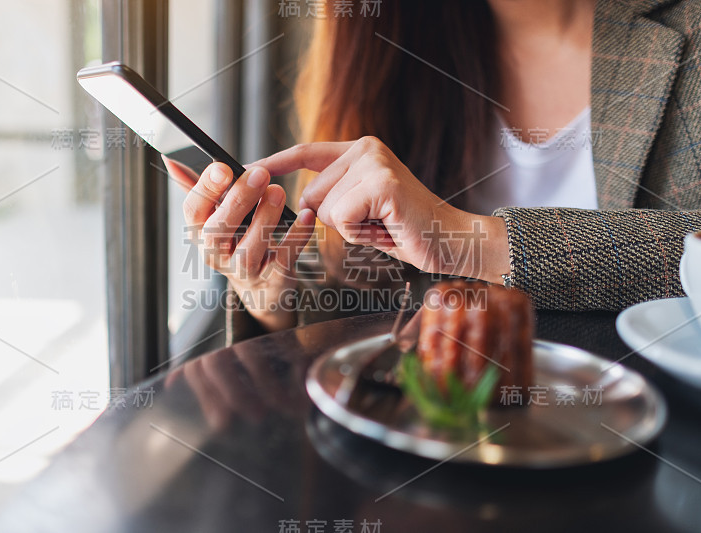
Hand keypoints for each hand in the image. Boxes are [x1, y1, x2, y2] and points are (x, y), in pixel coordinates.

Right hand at [164, 156, 315, 331]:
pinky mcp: (272, 279)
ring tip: (278, 192)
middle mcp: (216, 255)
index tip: (223, 167)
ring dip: (264, 219)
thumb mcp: (215, 217)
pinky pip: (284, 258)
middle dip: (238, 200)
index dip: (205, 189)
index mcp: (200, 233)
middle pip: (218, 231)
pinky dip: (297, 236)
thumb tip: (172, 158)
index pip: (192, 211)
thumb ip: (198, 189)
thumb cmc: (238, 241)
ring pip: (249, 249)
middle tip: (260, 174)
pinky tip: (306, 215)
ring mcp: (244, 271)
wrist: (263, 287)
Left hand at [255, 137, 509, 282]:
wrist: (450, 240)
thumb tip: (300, 203)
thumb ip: (335, 196)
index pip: (307, 152)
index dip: (276, 163)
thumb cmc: (406, 229)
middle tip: (373, 223)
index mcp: (361, 151)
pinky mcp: (381, 184)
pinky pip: (340, 219)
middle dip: (334, 221)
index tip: (250, 170)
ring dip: (349, 230)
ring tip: (381, 225)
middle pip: (310, 194)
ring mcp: (374, 164)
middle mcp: (366, 149)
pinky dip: (359, 235)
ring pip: (323, 209)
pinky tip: (385, 229)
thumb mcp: (364, 207)